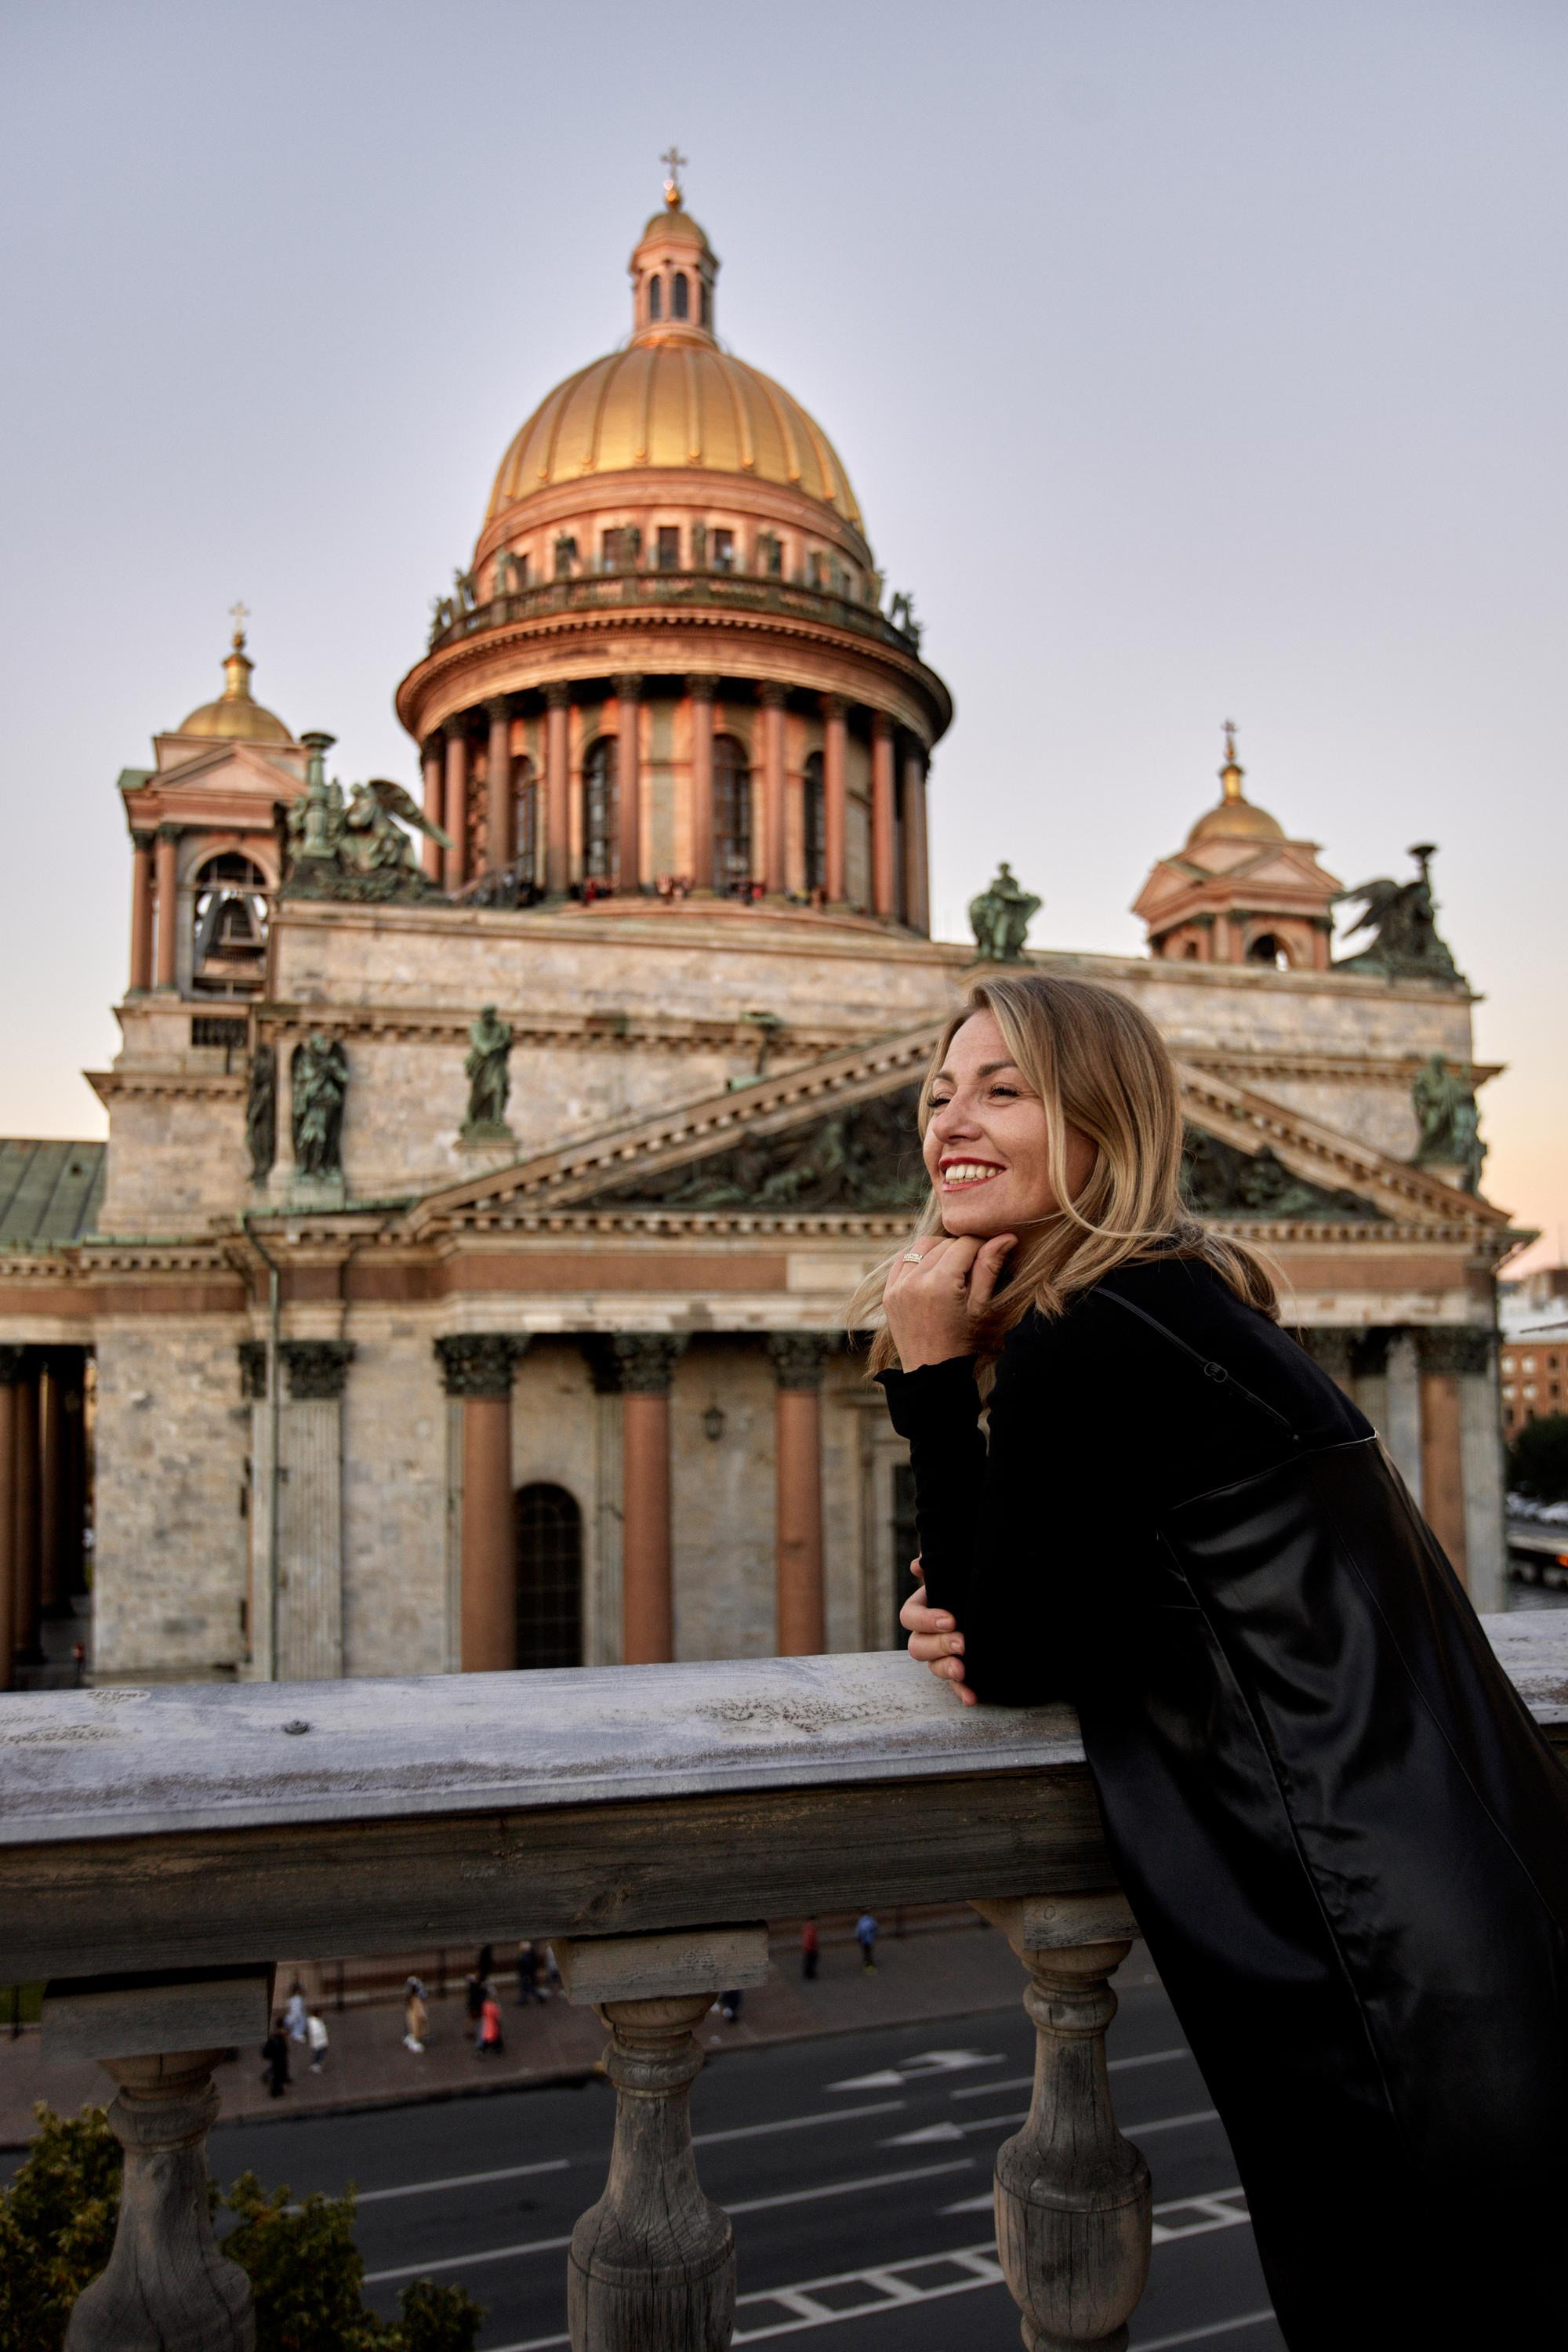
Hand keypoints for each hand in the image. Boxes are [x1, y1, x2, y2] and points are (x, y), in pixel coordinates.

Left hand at [882, 1233, 1014, 1371]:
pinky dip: (918, 1259)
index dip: (981, 1245)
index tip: (990, 1253)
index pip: (964, 1244)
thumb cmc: (963, 1343)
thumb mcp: (981, 1307)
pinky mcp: (888, 1293)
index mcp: (940, 1285)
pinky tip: (932, 1271)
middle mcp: (914, 1281)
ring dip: (940, 1250)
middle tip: (974, 1266)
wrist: (932, 1373)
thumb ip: (989, 1268)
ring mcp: (897, 1287)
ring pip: (922, 1246)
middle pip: (944, 1243)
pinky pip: (902, 1260)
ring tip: (953, 1268)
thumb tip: (1006, 1237)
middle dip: (962, 1249)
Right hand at [900, 1556, 975, 1705]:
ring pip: (933, 1667)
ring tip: (962, 1670)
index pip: (910, 1617)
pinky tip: (971, 1698)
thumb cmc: (968, 1580)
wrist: (997, 1603)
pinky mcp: (960, 1669)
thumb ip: (939, 1562)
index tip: (950, 1620)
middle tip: (962, 1644)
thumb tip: (918, 1565)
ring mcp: (942, 1655)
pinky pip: (956, 1685)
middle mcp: (928, 1634)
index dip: (926, 1621)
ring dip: (946, 1670)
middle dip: (939, 1647)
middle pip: (918, 1646)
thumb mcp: (957, 1568)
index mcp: (923, 1608)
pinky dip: (961, 1692)